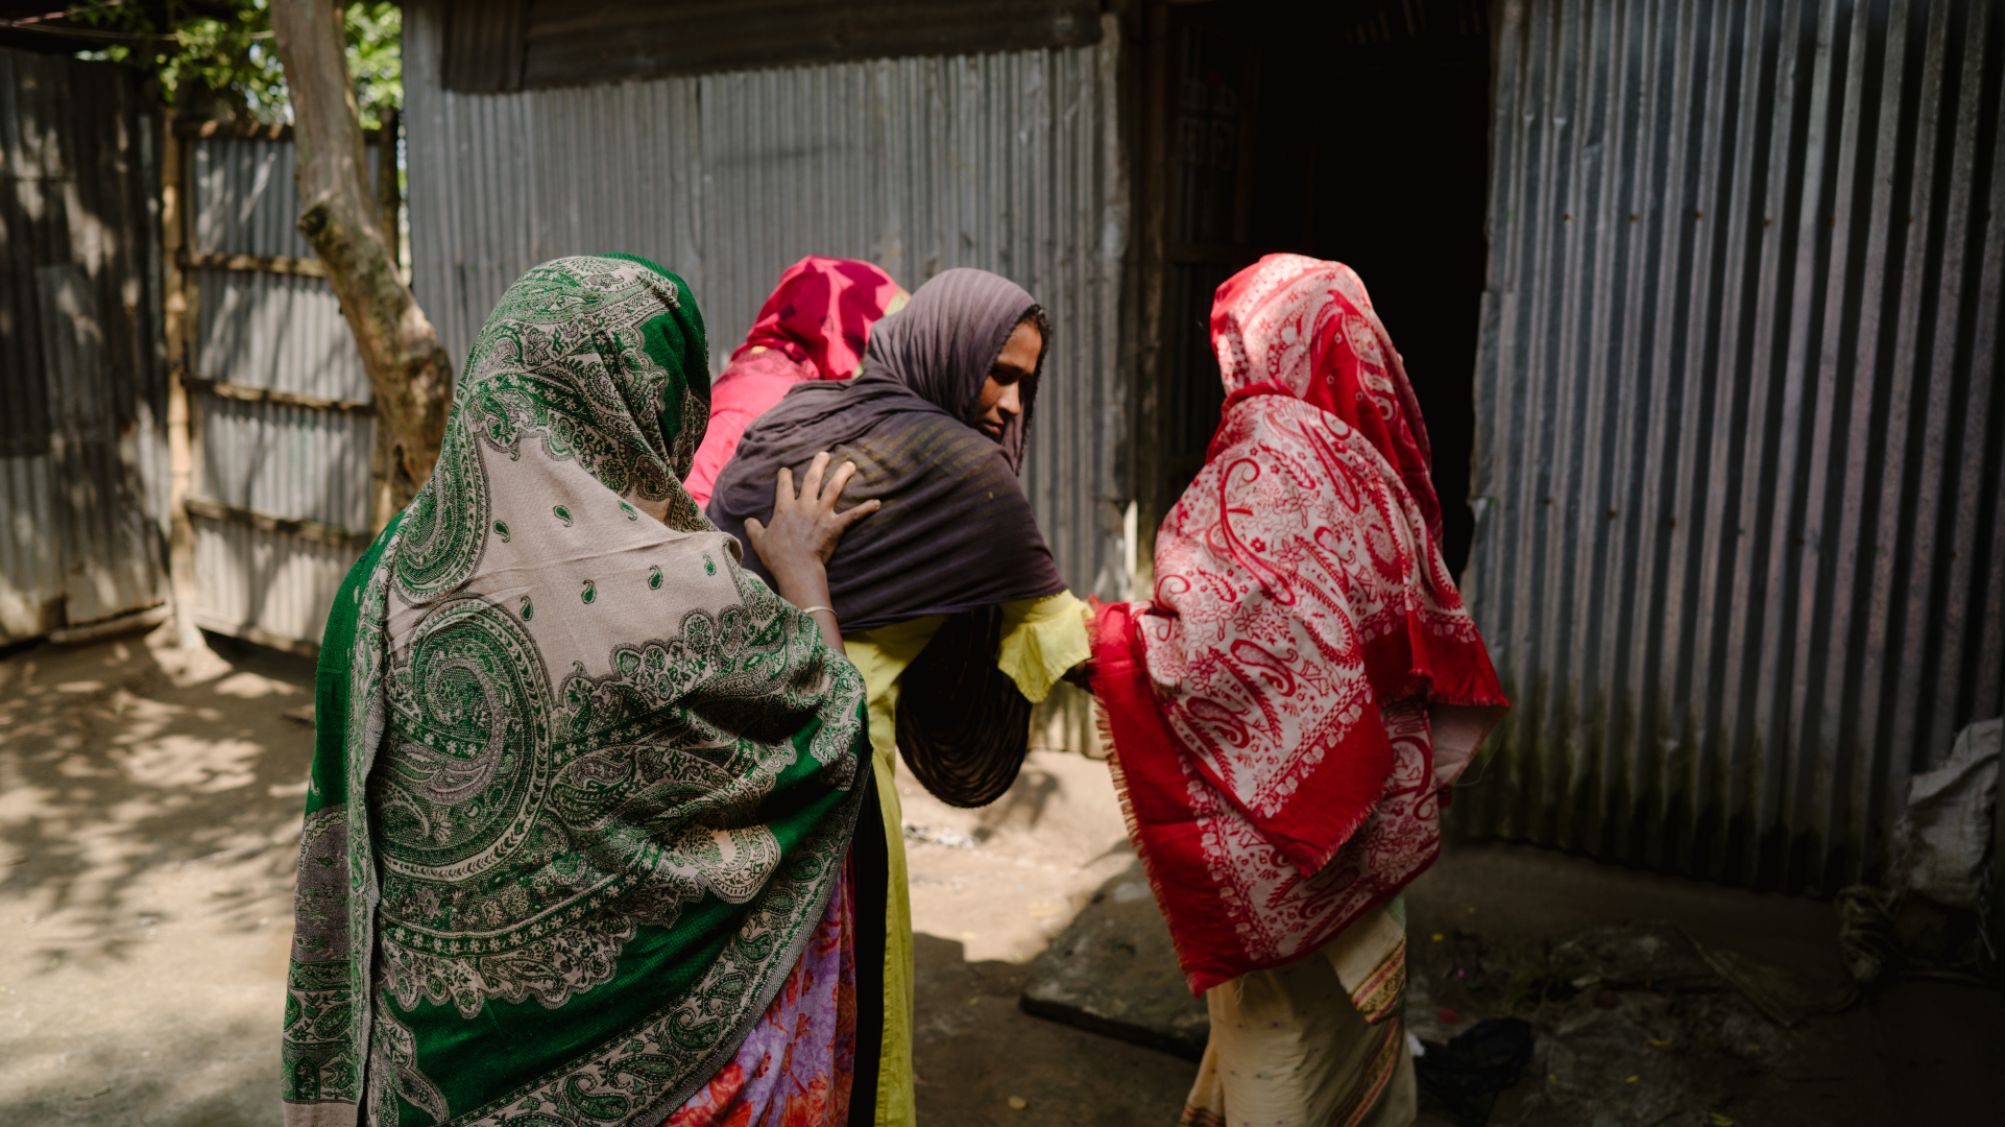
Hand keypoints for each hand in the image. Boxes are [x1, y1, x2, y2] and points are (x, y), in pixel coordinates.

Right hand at [745, 451, 879, 587]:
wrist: (796, 569)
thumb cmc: (777, 557)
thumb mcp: (759, 541)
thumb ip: (754, 529)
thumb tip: (747, 521)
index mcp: (785, 508)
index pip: (784, 486)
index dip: (785, 476)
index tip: (786, 469)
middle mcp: (804, 506)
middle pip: (812, 479)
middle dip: (818, 465)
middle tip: (825, 454)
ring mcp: (821, 514)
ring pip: (833, 489)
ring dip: (842, 475)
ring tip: (850, 465)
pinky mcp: (835, 526)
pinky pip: (853, 516)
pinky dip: (866, 509)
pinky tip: (877, 502)